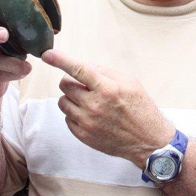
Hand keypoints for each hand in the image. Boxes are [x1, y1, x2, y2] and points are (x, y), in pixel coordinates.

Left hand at [42, 49, 173, 167]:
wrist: (147, 141)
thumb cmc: (141, 109)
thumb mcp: (130, 83)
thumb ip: (106, 72)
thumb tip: (87, 67)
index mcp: (107, 89)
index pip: (79, 70)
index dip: (61, 60)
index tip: (47, 55)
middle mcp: (94, 105)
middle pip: (65, 85)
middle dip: (72, 81)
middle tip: (85, 85)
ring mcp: (87, 122)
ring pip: (63, 102)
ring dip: (72, 98)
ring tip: (88, 101)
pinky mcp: (83, 136)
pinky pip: (67, 118)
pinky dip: (74, 113)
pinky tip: (90, 114)